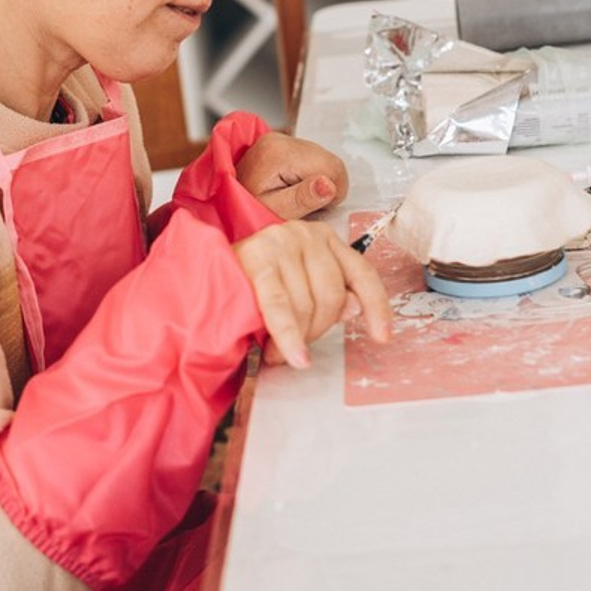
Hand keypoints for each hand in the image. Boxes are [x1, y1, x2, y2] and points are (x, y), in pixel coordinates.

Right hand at [233, 220, 391, 368]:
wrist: (207, 271)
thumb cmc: (257, 281)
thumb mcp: (301, 286)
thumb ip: (331, 296)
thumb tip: (355, 309)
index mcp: (326, 239)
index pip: (362, 273)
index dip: (376, 307)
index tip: (383, 336)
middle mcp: (306, 235)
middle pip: (333, 294)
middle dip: (318, 330)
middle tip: (299, 349)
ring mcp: (281, 243)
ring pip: (307, 304)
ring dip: (297, 338)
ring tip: (277, 352)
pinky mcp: (257, 258)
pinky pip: (281, 307)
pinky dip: (289, 336)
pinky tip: (292, 356)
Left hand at [236, 132, 348, 219]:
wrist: (224, 205)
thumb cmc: (247, 210)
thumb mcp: (277, 212)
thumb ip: (303, 198)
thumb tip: (328, 185)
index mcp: (279, 153)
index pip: (332, 167)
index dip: (331, 191)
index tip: (314, 205)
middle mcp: (278, 139)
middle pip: (328, 160)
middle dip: (323, 184)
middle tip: (301, 202)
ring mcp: (277, 139)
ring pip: (321, 158)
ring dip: (315, 179)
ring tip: (292, 195)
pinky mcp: (278, 143)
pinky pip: (309, 157)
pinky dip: (306, 174)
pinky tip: (291, 186)